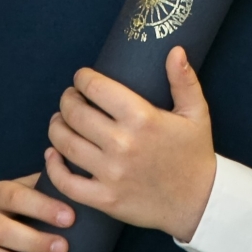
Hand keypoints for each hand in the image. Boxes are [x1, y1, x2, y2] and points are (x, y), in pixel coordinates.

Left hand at [45, 48, 216, 242]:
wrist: (198, 202)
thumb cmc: (194, 153)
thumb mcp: (196, 112)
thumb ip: (184, 80)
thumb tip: (175, 50)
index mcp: (142, 118)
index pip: (97, 89)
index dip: (83, 78)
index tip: (81, 77)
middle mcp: (122, 144)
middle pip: (75, 114)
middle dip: (67, 100)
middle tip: (69, 98)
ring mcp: (111, 173)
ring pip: (66, 144)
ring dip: (56, 128)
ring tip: (59, 121)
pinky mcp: (104, 198)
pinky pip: (67, 182)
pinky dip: (53, 166)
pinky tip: (53, 154)